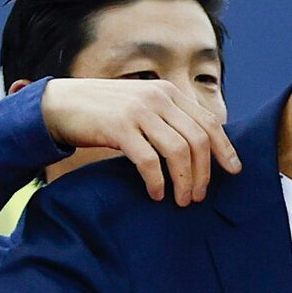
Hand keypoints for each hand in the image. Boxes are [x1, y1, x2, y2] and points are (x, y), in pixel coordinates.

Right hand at [39, 78, 238, 205]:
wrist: (58, 104)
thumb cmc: (105, 113)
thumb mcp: (141, 107)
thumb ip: (168, 119)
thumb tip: (201, 149)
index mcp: (167, 92)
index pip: (208, 122)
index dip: (225, 149)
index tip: (233, 172)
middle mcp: (156, 97)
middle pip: (198, 140)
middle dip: (204, 173)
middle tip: (198, 196)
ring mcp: (137, 110)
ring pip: (178, 151)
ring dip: (184, 181)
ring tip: (181, 200)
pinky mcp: (118, 127)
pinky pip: (149, 161)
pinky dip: (157, 181)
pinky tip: (156, 194)